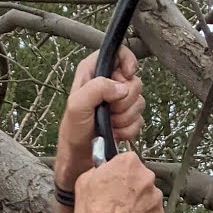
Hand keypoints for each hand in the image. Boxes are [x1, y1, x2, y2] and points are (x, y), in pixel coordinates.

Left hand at [54, 48, 143, 197]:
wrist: (79, 160)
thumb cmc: (72, 132)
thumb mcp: (77, 105)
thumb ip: (97, 88)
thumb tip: (121, 87)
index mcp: (93, 73)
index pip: (118, 53)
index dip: (127, 61)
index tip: (127, 75)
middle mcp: (107, 85)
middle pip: (134, 81)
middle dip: (124, 100)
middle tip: (109, 110)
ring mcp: (118, 103)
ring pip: (139, 102)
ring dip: (125, 117)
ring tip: (109, 124)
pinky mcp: (126, 120)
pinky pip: (139, 120)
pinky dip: (128, 129)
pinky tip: (115, 132)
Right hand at [74, 153, 163, 212]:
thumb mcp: (84, 182)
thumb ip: (98, 171)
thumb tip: (99, 171)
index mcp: (128, 163)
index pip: (127, 160)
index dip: (118, 171)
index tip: (113, 179)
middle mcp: (146, 178)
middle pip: (139, 178)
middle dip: (130, 187)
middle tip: (116, 200)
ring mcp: (155, 198)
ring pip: (147, 196)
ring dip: (138, 203)